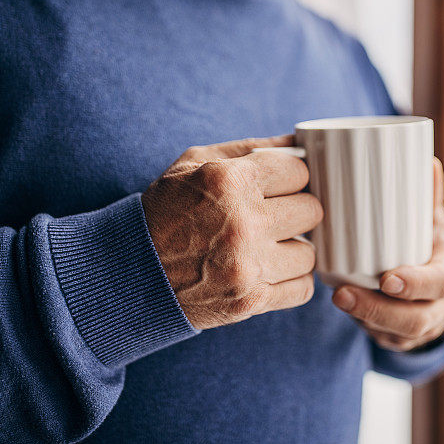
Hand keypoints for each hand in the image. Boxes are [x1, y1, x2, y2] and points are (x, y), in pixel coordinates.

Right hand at [141, 136, 323, 329]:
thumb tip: (299, 142)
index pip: (300, 172)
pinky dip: (291, 280)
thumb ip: (250, 148)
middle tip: (274, 216)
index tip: (279, 186)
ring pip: (310, 252)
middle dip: (295, 211)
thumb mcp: (195, 163)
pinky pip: (303, 288)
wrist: (131, 272)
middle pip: (312, 210)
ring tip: (268, 246)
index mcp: (229, 181)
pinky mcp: (250, 301)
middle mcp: (243, 222)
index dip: (290, 179)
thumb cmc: (166, 210)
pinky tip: (269, 271)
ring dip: (293, 249)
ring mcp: (248, 266)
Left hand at [331, 159, 443, 350]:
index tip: (387, 278)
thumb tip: (427, 160)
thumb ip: (427, 197)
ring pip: (398, 335)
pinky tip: (346, 310)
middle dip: (377, 309)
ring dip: (366, 319)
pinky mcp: (406, 339)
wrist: (442, 284)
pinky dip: (366, 327)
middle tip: (341, 293)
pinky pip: (387, 341)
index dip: (416, 284)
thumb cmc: (431, 244)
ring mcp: (427, 327)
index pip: (441, 282)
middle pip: (417, 319)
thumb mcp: (434, 222)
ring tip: (337, 298)